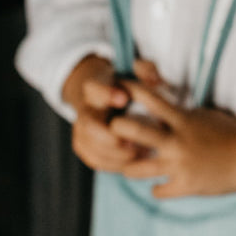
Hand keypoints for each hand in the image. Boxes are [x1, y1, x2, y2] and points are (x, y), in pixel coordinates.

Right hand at [62, 54, 140, 173]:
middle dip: (111, 137)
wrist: (106, 101)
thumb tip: (155, 80)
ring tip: (141, 152)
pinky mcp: (84, 146)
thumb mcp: (138, 71)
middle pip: (88, 125)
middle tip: (134, 143)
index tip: (124, 98)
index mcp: (95, 88)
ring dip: (116, 154)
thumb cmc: (127, 85)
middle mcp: (84, 110)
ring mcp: (81, 129)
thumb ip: (147, 71)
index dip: (106, 94)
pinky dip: (114, 164)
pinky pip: (95, 160)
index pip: (94, 90)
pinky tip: (134, 161)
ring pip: (91, 147)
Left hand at [110, 79, 235, 196]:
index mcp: (183, 120)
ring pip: (137, 168)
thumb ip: (182, 115)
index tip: (117, 87)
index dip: (131, 90)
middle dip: (117, 129)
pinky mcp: (186, 186)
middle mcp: (176, 142)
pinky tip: (159, 186)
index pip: (150, 99)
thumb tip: (162, 111)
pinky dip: (157, 189)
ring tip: (128, 166)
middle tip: (113, 132)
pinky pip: (159, 191)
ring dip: (129, 167)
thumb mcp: (206, 117)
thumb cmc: (233, 133)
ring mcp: (179, 166)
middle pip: (133, 131)